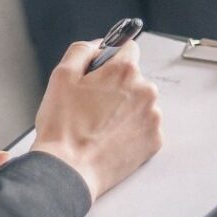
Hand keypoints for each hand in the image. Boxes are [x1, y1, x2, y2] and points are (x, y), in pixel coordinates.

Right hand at [31, 40, 162, 200]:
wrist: (69, 171)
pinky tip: (111, 138)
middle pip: (134, 78)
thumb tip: (98, 45)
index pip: (129, 47)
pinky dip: (131, 130)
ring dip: (125, 108)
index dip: (112, 57)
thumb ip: (82, 50)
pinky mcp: (155, 140)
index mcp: (124, 71)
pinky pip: (145, 125)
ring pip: (140, 102)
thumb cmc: (63, 128)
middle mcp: (145, 90)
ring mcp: (153, 116)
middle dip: (117, 86)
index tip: (104, 69)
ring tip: (100, 126)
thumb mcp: (61, 76)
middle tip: (93, 105)